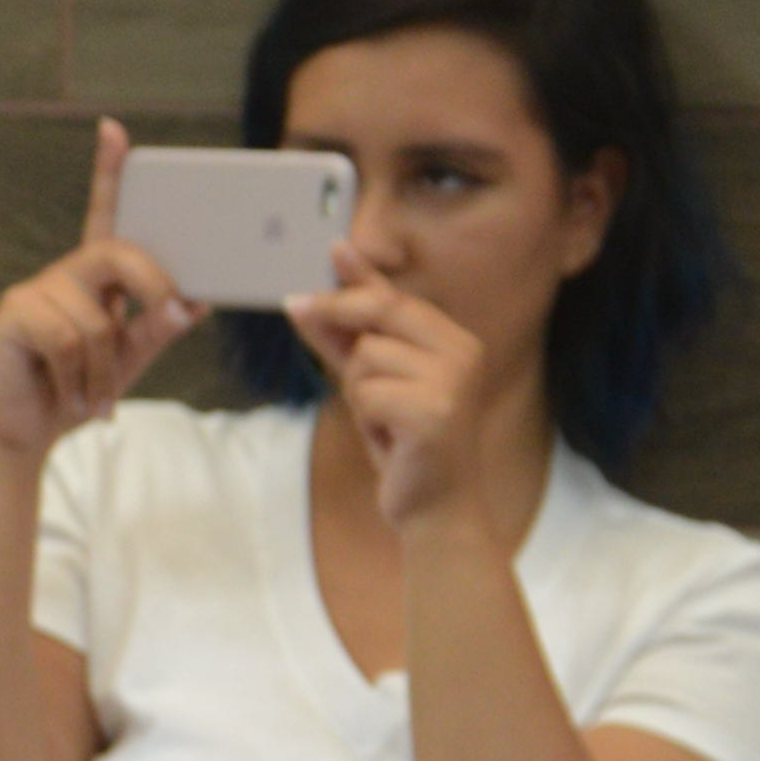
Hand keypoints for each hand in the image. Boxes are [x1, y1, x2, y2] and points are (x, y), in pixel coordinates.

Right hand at [0, 119, 201, 462]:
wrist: (24, 432)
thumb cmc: (78, 388)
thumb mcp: (130, 359)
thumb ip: (158, 328)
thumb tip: (196, 301)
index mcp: (97, 277)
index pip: (104, 213)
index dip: (108, 171)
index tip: (114, 130)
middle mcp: (67, 274)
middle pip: (115, 252)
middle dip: (153, 284)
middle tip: (172, 318)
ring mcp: (36, 290)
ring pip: (95, 318)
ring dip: (107, 370)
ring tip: (99, 399)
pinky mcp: (14, 315)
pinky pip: (65, 339)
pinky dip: (79, 378)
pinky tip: (74, 398)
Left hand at [284, 255, 484, 528]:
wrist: (438, 511)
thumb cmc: (406, 446)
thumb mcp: (372, 384)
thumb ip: (347, 339)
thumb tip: (307, 296)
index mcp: (456, 341)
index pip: (396, 299)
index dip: (359, 278)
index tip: (334, 249)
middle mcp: (462, 353)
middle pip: (379, 312)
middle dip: (337, 318)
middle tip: (297, 310)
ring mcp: (452, 382)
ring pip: (365, 356)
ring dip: (357, 392)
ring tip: (383, 422)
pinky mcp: (434, 413)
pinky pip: (367, 393)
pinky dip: (365, 419)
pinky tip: (390, 441)